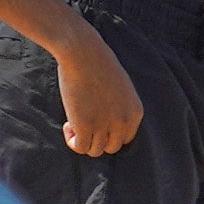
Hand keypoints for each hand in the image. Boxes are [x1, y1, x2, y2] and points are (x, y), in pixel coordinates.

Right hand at [50, 19, 140, 159]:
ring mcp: (105, 125)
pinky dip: (72, 141)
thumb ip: (118, 107)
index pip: (125, 138)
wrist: (83, 53)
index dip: (109, 133)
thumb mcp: (120, 88)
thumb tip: (105, 125)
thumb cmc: (98, 64)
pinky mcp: (85, 126)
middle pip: (112, 147)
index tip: (96, 121)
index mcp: (135, 112)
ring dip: (83, 140)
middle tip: (84, 122)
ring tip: (74, 122)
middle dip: (97, 138)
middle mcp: (123, 121)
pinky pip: (80, 147)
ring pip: (95, 150)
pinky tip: (68, 125)